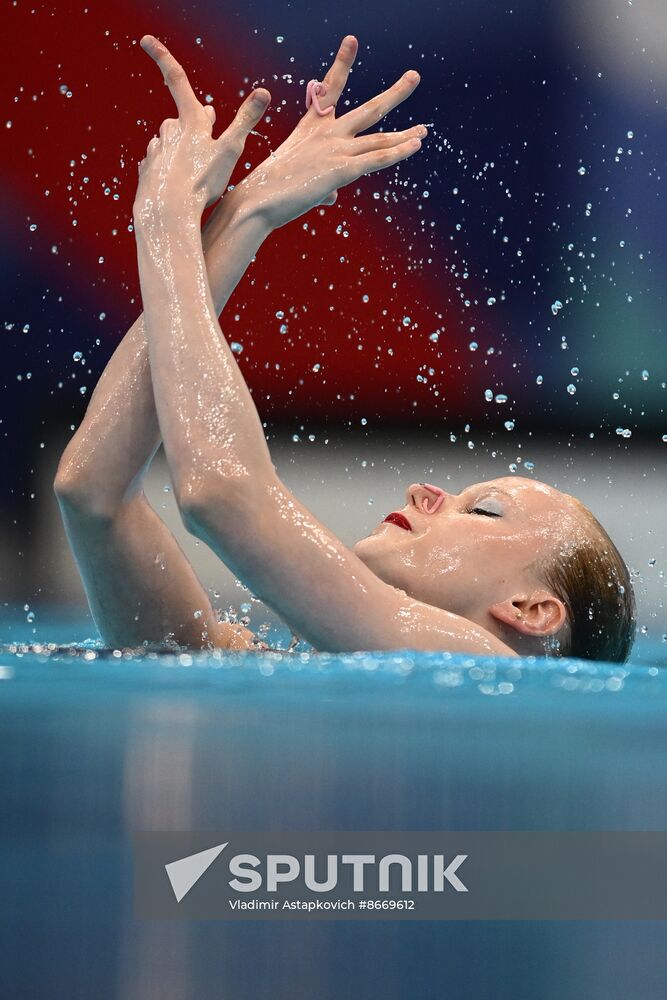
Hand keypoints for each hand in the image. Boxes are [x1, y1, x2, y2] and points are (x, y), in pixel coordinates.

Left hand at [133, 34, 270, 225]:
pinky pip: (160, 164)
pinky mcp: (148, 171)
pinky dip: (170, 169)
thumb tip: (264, 92)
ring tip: (194, 167)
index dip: (162, 56)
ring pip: (168, 142)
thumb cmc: (202, 183)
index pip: (177, 79)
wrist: (168, 213)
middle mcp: (168, 131)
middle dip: (192, 123)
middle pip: (180, 120)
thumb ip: (245, 121)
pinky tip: (179, 182)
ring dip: (180, 148)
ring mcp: (155, 151)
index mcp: (189, 121)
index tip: (145, 40)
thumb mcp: (230, 151)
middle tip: (207, 125)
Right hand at [230, 35, 426, 230]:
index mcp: (311, 127)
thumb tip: (332, 196)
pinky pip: (377, 159)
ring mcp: (335, 149)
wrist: (254, 201)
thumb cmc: (267, 190)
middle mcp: (327, 133)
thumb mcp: (296, 179)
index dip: (342, 63)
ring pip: (379, 138)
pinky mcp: (341, 170)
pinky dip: (398, 152)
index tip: (352, 41)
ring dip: (405, 134)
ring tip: (425, 130)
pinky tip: (416, 144)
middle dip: (394, 94)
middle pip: (369, 109)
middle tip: (414, 77)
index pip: (330, 89)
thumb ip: (322, 184)